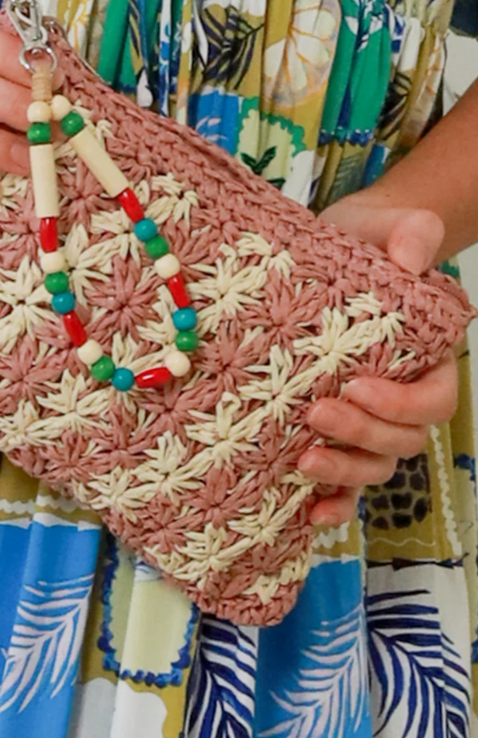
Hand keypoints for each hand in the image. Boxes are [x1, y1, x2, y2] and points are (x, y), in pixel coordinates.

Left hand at [300, 197, 457, 527]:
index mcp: (426, 358)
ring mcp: (366, 421)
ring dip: (345, 473)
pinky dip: (331, 502)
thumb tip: (411, 256)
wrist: (324, 255)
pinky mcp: (329, 433)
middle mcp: (400, 398)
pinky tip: (308, 510)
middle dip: (363, 435)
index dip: (401, 404)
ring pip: (374, 466)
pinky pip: (342, 482)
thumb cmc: (360, 242)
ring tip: (304, 460)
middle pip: (402, 440)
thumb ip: (411, 233)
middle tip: (318, 413)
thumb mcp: (382, 227)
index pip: (433, 400)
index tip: (358, 386)